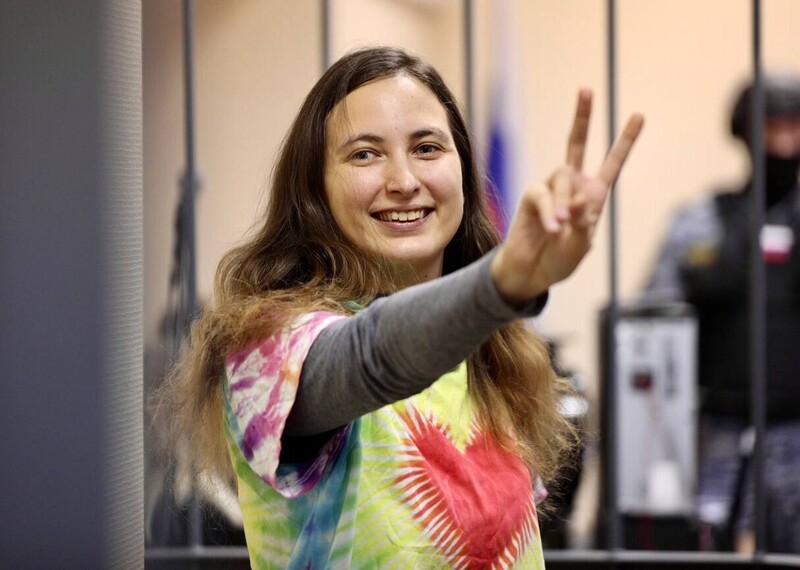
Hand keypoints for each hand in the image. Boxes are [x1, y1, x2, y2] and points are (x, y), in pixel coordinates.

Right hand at [491, 88, 643, 304]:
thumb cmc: (559, 260)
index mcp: (593, 195)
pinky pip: (542, 195)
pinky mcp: (530, 197)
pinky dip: (549, 211)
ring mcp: (549, 189)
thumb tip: (577, 199)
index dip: (625, 141)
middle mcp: (571, 186)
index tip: (639, 115)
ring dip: (562, 203)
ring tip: (559, 229)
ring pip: (562, 177)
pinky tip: (553, 228)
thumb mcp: (581, 245)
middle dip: (581, 117)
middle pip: (575, 144)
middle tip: (585, 89)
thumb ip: (583, 223)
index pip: (612, 163)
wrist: (531, 273)